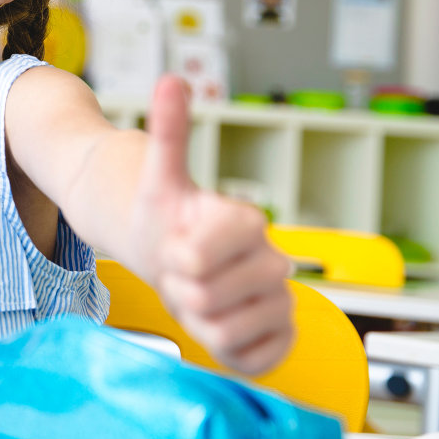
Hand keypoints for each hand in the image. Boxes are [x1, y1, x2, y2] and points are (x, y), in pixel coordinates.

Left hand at [128, 75, 294, 374]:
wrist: (171, 256)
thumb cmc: (165, 220)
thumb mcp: (157, 175)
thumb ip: (169, 132)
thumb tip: (171, 80)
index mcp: (246, 221)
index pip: (198, 255)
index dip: (174, 256)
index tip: (174, 244)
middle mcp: (274, 260)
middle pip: (203, 296)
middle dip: (178, 287)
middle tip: (180, 272)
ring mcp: (281, 299)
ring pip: (219, 330)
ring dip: (195, 318)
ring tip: (196, 294)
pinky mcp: (281, 336)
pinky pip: (244, 358)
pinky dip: (220, 347)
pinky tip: (217, 321)